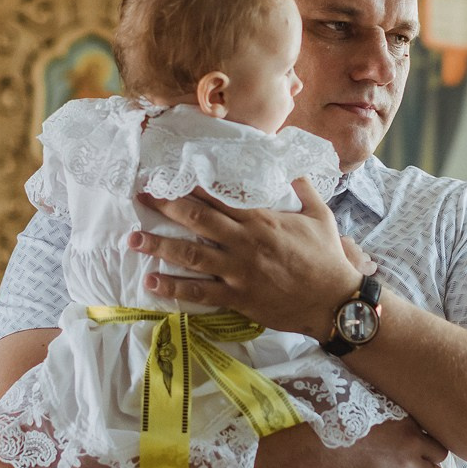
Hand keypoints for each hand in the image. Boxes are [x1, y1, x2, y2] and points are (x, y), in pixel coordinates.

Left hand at [133, 178, 361, 338]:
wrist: (334, 301)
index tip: (169, 174)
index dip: (191, 184)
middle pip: (197, 218)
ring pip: (191, 254)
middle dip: (166, 205)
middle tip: (141, 196)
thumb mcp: (320, 215)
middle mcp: (244, 242)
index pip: (219, 196)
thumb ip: (303, 188)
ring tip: (132, 239)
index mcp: (261, 219)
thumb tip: (292, 167)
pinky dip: (174, 287)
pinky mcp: (237, 297)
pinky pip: (199, 292)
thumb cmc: (327, 258)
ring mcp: (238, 271)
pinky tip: (152, 282)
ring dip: (159, 245)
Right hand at [301, 418, 448, 467]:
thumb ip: (380, 406)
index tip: (412, 449)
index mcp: (404, 419)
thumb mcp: (362, 405)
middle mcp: (411, 441)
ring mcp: (406, 467)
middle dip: (429, 461)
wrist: (315, 450)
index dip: (422, 443)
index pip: (430, 432)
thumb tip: (380, 397)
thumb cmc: (330, 426)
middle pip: (439, 454)